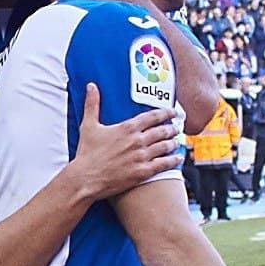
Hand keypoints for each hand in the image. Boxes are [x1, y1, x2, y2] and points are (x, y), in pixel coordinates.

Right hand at [68, 84, 181, 201]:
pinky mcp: (143, 172)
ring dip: (174, 142)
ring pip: (165, 146)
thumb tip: (91, 87)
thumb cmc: (87, 154)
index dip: (166, 112)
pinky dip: (173, 160)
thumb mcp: (89, 126)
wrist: (86, 178)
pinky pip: (163, 164)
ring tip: (177, 140)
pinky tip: (178, 158)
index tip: (173, 111)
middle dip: (172, 128)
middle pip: (162, 131)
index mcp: (127, 128)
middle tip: (177, 127)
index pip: (153, 116)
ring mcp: (142, 156)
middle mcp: (138, 140)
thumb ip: (92, 104)